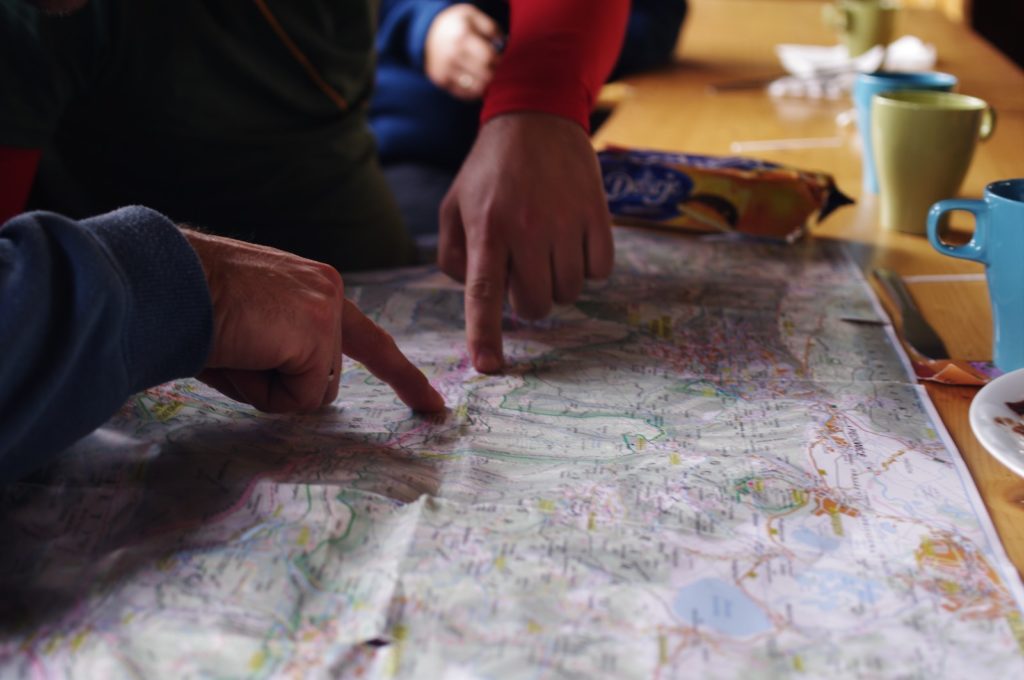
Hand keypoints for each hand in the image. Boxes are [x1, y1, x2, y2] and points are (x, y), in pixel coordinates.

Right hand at [182, 231, 443, 412]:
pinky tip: (240, 351)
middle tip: (234, 351)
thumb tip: (303, 394)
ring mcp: (327, 310)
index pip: (368, 340)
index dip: (402, 375)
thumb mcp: (251, 329)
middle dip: (281, 387)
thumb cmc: (191, 308)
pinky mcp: (317, 332)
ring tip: (230, 348)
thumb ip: (285, 353)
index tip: (433, 404)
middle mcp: (329, 290)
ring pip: (310, 393)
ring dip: (265, 388)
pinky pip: (299, 399)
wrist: (165, 283)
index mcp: (313, 286)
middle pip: (324, 379)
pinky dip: (263, 392)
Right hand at [424, 4, 502, 100]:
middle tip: (495, 69)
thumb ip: (490, 28)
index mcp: (461, 37)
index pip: (487, 57)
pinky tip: (477, 82)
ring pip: (476, 88)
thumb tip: (502, 44)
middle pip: (484, 75)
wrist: (427, 33)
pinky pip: (465, 94)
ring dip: (486, 84)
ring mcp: (445, 70)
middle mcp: (452, 55)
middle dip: (494, 73)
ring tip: (487, 76)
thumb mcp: (472, 16)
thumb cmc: (456, 24)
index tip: (500, 58)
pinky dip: (475, 91)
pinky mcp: (441, 81)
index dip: (499, 60)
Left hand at [437, 112, 613, 372]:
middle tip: (524, 271)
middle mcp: (527, 230)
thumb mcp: (454, 204)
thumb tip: (469, 292)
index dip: (485, 334)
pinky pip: (600, 271)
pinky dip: (588, 267)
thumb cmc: (490, 168)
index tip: (489, 367)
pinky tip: (574, 240)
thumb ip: (451, 254)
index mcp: (487, 228)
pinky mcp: (598, 216)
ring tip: (548, 249)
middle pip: (535, 305)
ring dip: (558, 283)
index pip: (484, 293)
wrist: (538, 117)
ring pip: (569, 292)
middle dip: (529, 301)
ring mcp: (566, 223)